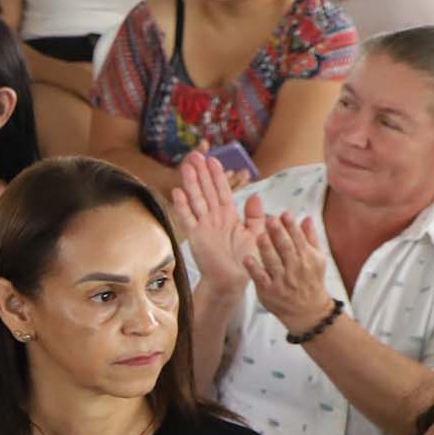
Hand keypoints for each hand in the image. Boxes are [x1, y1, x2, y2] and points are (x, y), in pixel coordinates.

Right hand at [170, 152, 255, 283]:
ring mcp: (203, 225)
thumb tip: (255, 195)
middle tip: (195, 155)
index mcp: (228, 215)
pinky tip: (177, 192)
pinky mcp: (195, 236)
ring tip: (186, 166)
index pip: (221, 190)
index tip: (213, 159)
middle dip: (201, 173)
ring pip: (196, 199)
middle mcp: (214, 217)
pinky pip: (187, 218)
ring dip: (191, 183)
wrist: (232, 280)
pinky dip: (182, 206)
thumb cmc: (244, 260)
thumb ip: (255, 216)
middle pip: (206, 190)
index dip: (217, 175)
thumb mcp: (256, 234)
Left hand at [240, 208, 333, 333]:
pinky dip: (254, 269)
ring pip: (273, 262)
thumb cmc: (310, 280)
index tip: (285, 214)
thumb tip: (307, 218)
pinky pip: (260, 278)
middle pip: (286, 248)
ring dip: (266, 248)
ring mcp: (281, 280)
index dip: (291, 226)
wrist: (308, 310)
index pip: (298, 239)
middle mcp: (295, 268)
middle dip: (278, 233)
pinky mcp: (268, 291)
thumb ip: (311, 238)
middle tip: (270, 220)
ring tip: (260, 235)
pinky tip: (247, 258)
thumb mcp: (317, 259)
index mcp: (307, 258)